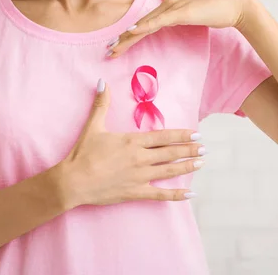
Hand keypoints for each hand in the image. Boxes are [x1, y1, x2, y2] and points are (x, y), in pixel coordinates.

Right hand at [56, 79, 206, 206]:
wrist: (73, 181)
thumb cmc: (83, 153)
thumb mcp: (93, 126)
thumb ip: (101, 104)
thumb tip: (101, 82)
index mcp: (133, 141)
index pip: (163, 137)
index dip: (182, 135)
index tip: (196, 134)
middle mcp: (140, 158)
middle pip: (171, 153)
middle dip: (189, 150)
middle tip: (204, 148)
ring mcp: (140, 176)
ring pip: (169, 171)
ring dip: (187, 167)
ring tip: (201, 163)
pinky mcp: (136, 192)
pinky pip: (160, 194)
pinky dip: (176, 194)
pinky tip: (189, 194)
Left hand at [106, 0, 250, 57]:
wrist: (233, 5)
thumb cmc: (214, 8)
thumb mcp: (191, 8)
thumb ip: (177, 1)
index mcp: (168, 8)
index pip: (144, 24)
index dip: (130, 36)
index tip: (117, 47)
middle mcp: (167, 5)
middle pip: (140, 25)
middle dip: (123, 39)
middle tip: (109, 52)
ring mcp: (174, 8)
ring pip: (145, 24)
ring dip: (128, 36)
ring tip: (114, 47)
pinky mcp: (181, 12)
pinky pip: (159, 21)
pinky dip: (144, 26)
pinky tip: (132, 32)